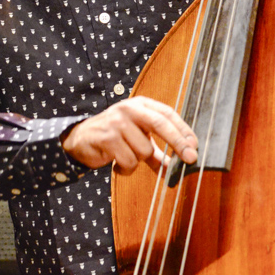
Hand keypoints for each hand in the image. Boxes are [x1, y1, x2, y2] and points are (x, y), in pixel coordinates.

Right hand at [61, 95, 197, 174]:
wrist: (79, 139)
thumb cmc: (112, 138)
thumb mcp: (136, 139)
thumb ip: (155, 152)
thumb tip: (174, 168)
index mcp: (140, 105)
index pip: (167, 114)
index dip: (183, 130)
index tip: (194, 145)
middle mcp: (129, 109)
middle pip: (161, 124)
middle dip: (178, 143)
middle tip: (191, 159)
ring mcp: (118, 122)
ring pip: (144, 151)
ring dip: (137, 162)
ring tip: (124, 158)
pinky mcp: (108, 137)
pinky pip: (129, 161)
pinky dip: (126, 169)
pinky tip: (116, 164)